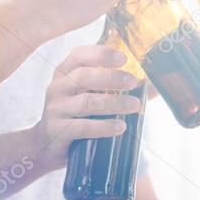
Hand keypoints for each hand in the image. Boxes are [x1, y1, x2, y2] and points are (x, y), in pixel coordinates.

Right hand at [31, 44, 142, 169]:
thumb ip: (116, 89)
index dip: (101, 53)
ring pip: (86, 102)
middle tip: (134, 82)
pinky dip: (103, 126)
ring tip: (134, 106)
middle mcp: (57, 87)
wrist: (44, 145)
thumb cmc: (74, 116)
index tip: (123, 58)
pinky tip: (120, 127)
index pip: (79, 55)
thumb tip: (155, 86)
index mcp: (65, 72)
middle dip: (111, 78)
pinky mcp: (57, 130)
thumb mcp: (89, 96)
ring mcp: (55, 109)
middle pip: (84, 76)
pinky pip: (82, 127)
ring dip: (113, 103)